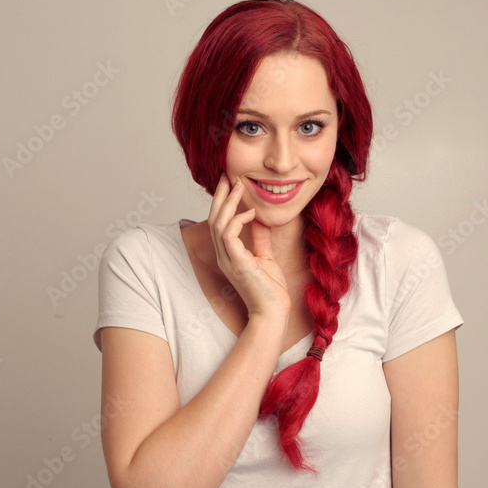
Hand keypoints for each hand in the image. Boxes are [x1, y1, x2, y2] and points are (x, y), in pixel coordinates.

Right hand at [207, 174, 290, 319]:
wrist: (274, 312)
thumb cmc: (271, 290)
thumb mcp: (266, 257)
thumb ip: (260, 239)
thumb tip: (260, 219)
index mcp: (229, 254)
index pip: (219, 223)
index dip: (223, 202)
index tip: (230, 183)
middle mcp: (224, 256)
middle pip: (213, 219)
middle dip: (220, 196)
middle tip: (228, 175)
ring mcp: (228, 260)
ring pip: (218, 223)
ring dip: (228, 202)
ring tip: (239, 185)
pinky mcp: (236, 263)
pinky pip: (228, 235)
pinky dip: (238, 220)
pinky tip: (251, 212)